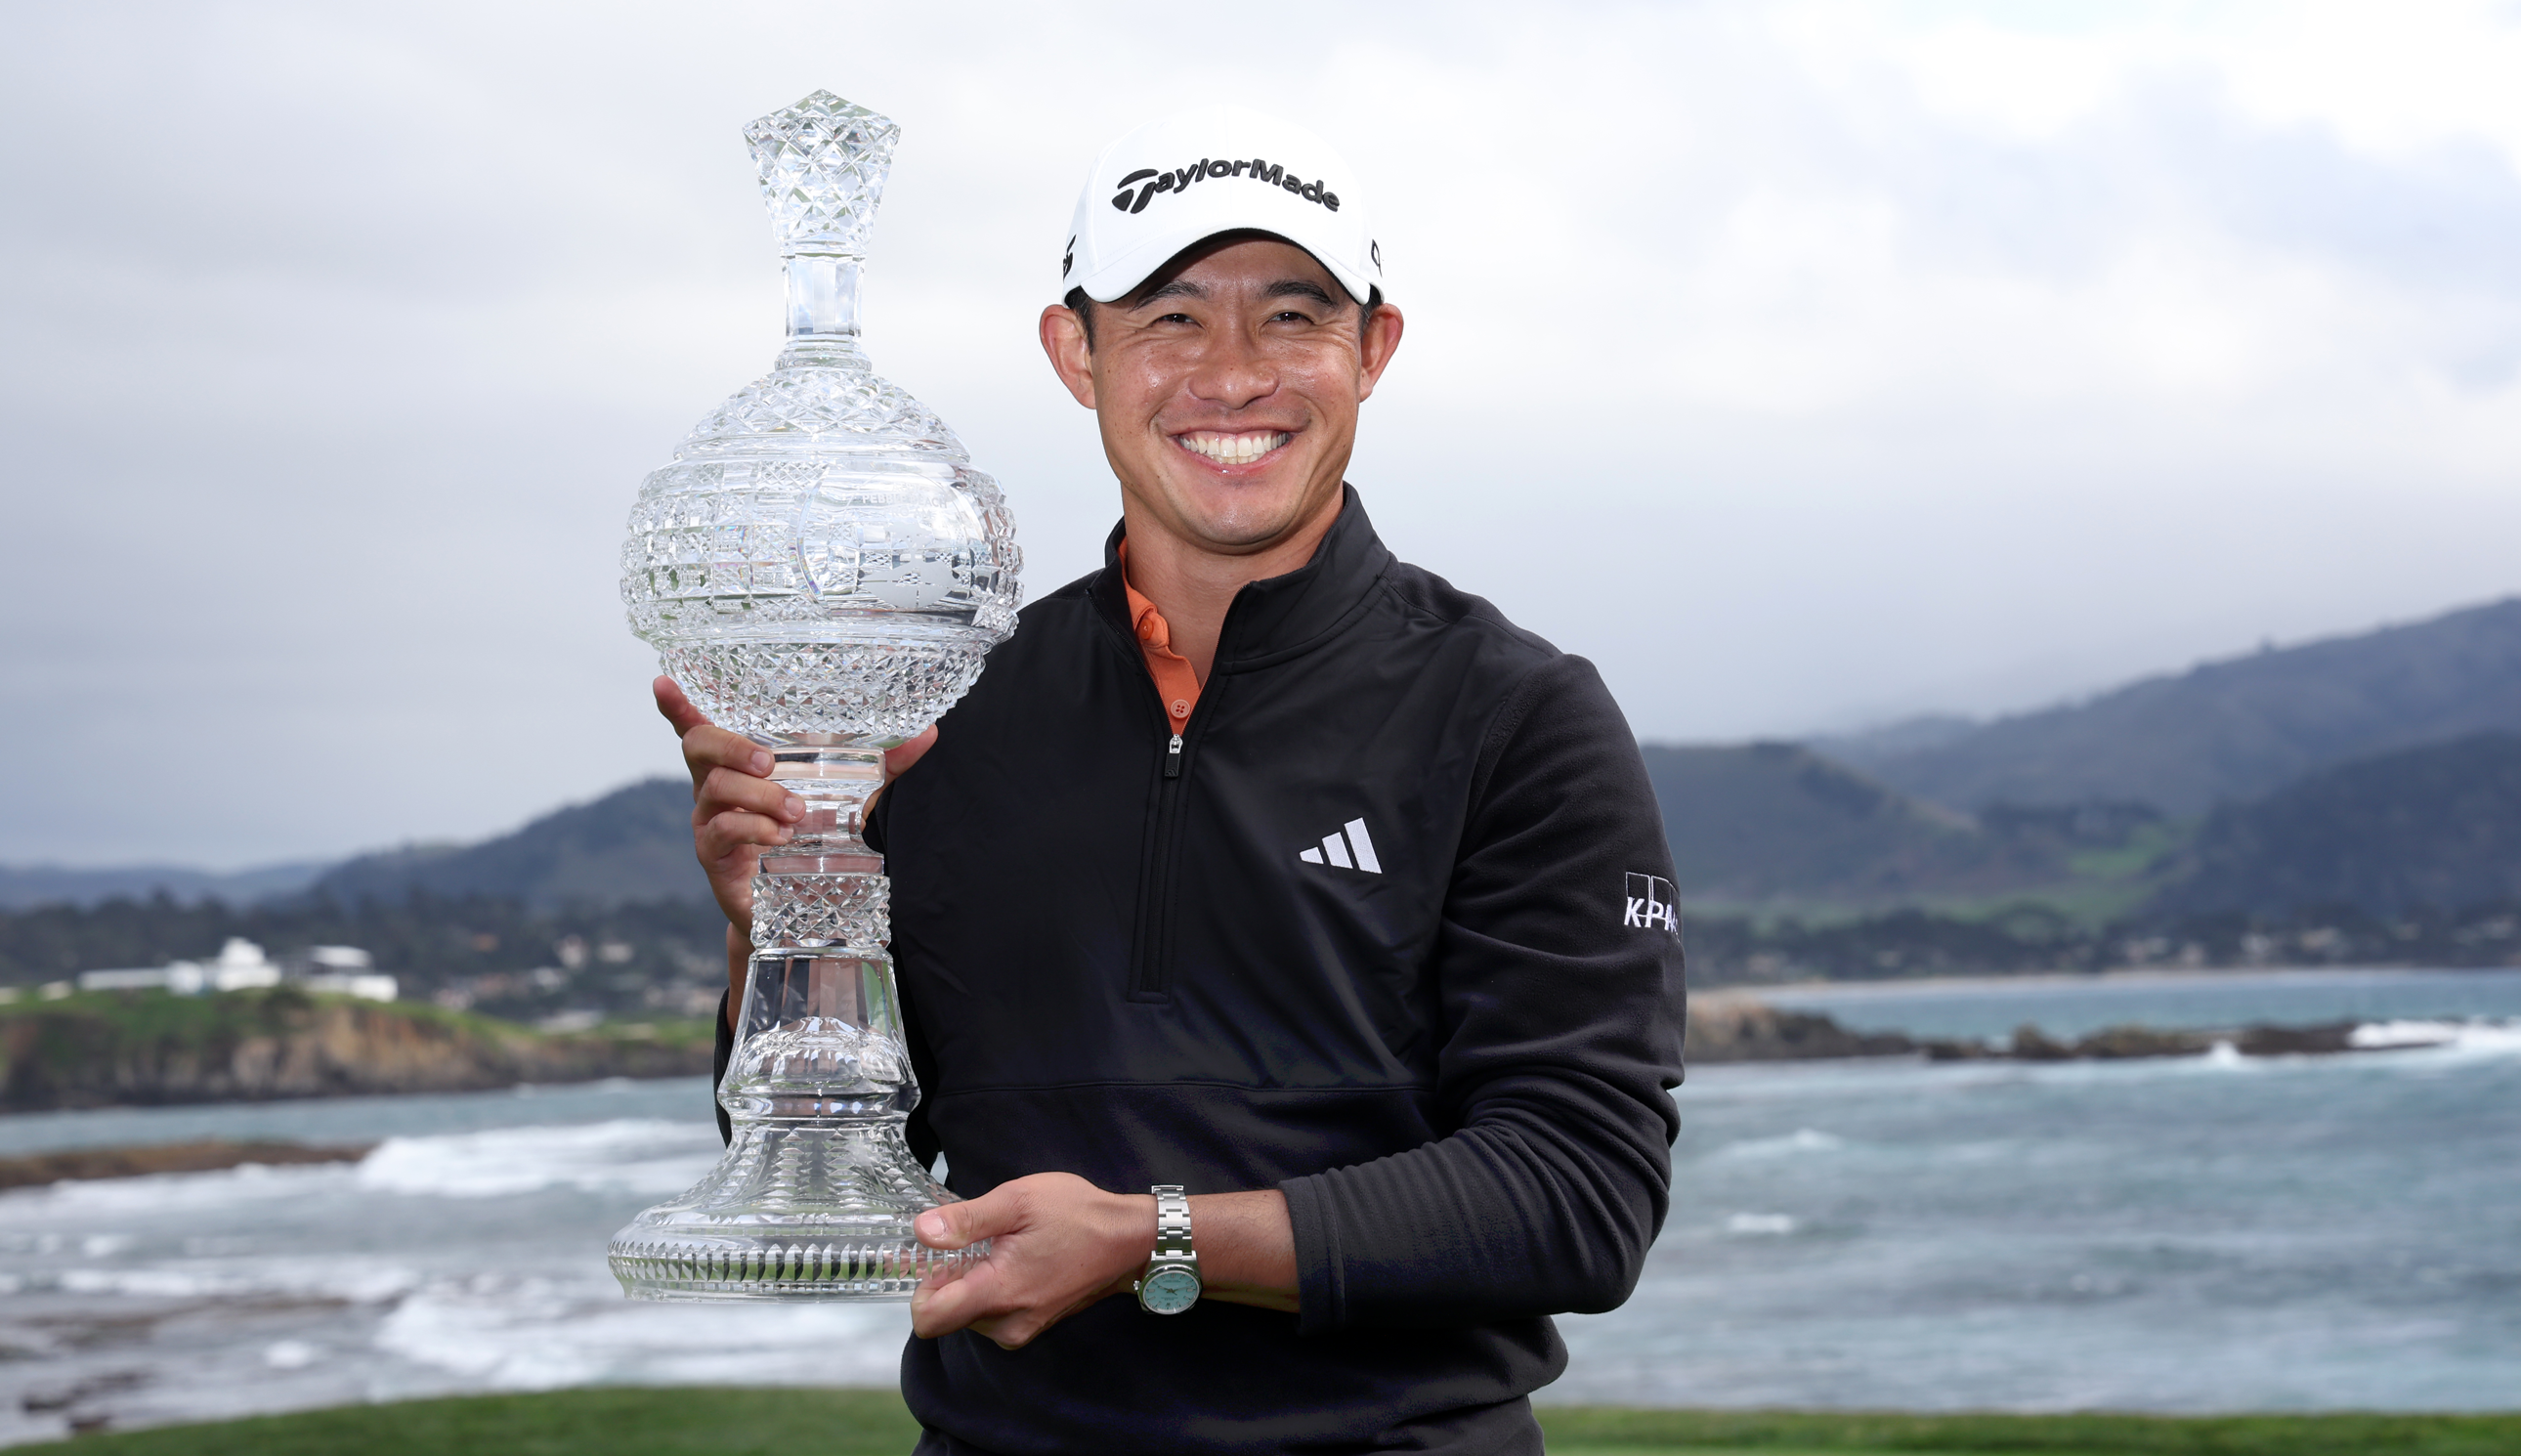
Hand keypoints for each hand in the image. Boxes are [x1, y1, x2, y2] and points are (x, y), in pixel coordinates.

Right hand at [651, 676, 937, 934]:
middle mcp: (714, 787)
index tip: (663, 680)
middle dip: (730, 744)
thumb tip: (927, 733)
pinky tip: (782, 837)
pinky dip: (754, 828)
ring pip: (714, 788)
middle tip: (769, 759)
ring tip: (797, 812)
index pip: (700, 726)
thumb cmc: (811, 837)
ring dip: (758, 794)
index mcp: (738, 763)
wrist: (801, 904)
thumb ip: (882, 765)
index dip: (678, 705)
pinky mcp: (714, 857)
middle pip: (698, 746)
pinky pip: (722, 831)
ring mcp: (709, 821)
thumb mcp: (848, 796)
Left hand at [907, 1173, 1149, 1348]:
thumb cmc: (1076, 1214)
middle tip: (970, 1242)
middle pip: (946, 1317)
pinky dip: (989, 1291)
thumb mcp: (1018, 1200)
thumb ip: (966, 1219)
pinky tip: (1010, 1260)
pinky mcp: (1033, 1325)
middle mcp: (1007, 1323)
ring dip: (969, 1285)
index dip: (919, 1289)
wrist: (1128, 1239)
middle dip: (946, 1282)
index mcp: (999, 1293)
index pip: (929, 1320)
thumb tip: (922, 1231)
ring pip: (968, 1317)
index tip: (932, 1259)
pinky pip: (992, 1316)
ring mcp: (1023, 1328)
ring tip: (997, 1248)